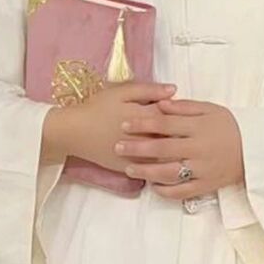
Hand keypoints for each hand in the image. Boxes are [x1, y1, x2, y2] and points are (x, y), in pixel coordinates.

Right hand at [40, 81, 176, 171]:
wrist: (73, 131)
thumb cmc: (98, 107)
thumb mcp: (122, 92)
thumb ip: (149, 90)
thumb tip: (174, 90)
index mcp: (143, 116)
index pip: (173, 116)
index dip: (182, 114)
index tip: (188, 113)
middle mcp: (143, 138)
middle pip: (172, 139)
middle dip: (183, 136)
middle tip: (189, 132)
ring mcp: (136, 157)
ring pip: (164, 159)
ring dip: (176, 154)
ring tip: (183, 149)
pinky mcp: (129, 169)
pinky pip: (151, 173)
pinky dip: (162, 169)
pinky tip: (170, 165)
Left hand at [115, 98, 244, 200]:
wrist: (256, 149)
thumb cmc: (230, 125)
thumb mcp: (210, 109)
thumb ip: (184, 107)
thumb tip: (159, 104)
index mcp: (199, 127)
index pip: (165, 125)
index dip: (143, 124)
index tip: (125, 124)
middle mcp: (199, 149)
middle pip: (162, 149)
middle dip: (137, 148)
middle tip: (117, 147)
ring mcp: (202, 169)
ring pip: (169, 173)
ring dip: (146, 171)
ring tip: (129, 168)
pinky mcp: (206, 186)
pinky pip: (182, 192)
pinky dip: (165, 191)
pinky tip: (152, 186)